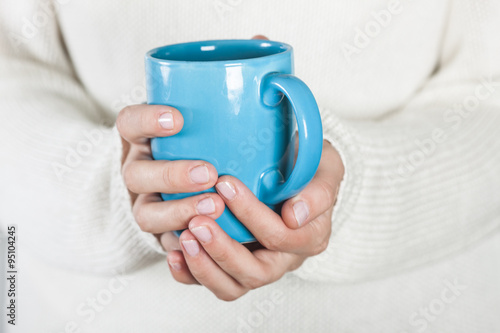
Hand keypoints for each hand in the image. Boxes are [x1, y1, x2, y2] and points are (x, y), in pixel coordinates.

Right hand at [116, 104, 225, 249]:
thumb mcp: (213, 122)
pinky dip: (182, 246)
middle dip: (171, 174)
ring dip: (178, 212)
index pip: (129, 123)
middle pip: (135, 174)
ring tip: (215, 206)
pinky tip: (207, 242)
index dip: (145, 120)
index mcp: (144, 138)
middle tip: (209, 172)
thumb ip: (239, 111)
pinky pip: (163, 244)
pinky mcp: (163, 234)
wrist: (203, 186)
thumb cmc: (213, 145)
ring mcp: (148, 204)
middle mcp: (140, 170)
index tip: (177, 119)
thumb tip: (277, 91)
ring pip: (146, 215)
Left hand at [164, 140, 343, 300]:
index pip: (282, 236)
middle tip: (198, 221)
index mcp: (310, 237)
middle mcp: (285, 259)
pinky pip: (214, 282)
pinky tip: (175, 253)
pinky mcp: (234, 266)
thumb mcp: (326, 167)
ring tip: (184, 236)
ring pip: (232, 285)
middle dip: (224, 249)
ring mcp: (258, 265)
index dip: (253, 215)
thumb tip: (294, 216)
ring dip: (205, 265)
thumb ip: (319, 190)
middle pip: (255, 272)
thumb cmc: (308, 167)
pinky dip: (191, 273)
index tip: (225, 185)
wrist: (293, 171)